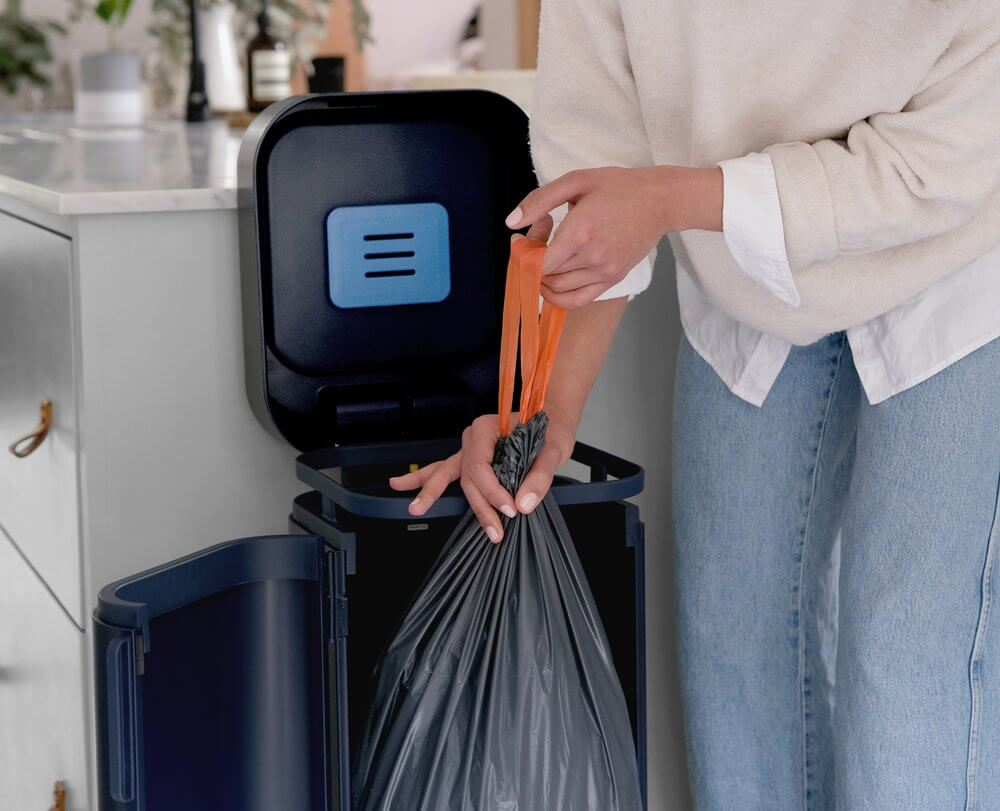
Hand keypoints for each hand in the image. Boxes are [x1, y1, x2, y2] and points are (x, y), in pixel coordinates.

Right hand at [388, 413, 576, 543]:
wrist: (551, 418)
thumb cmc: (550, 430)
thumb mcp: (553, 450)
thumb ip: (539, 477)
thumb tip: (523, 505)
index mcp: (488, 428)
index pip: (481, 467)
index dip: (493, 492)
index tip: (511, 510)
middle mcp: (473, 437)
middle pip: (467, 477)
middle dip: (478, 506)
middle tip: (492, 530)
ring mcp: (469, 448)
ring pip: (447, 474)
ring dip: (431, 492)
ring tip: (415, 508)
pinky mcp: (471, 459)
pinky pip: (445, 470)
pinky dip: (426, 479)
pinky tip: (403, 486)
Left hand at [505, 165, 722, 307]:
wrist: (660, 201)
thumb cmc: (618, 187)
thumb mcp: (576, 181)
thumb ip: (539, 200)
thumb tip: (511, 223)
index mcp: (580, 232)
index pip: (539, 263)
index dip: (524, 255)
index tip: (522, 240)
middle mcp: (592, 257)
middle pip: (547, 275)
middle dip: (533, 260)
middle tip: (540, 236)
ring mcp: (604, 272)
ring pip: (558, 289)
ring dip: (544, 276)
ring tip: (551, 251)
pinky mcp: (612, 279)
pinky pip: (577, 300)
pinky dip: (558, 297)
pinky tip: (553, 282)